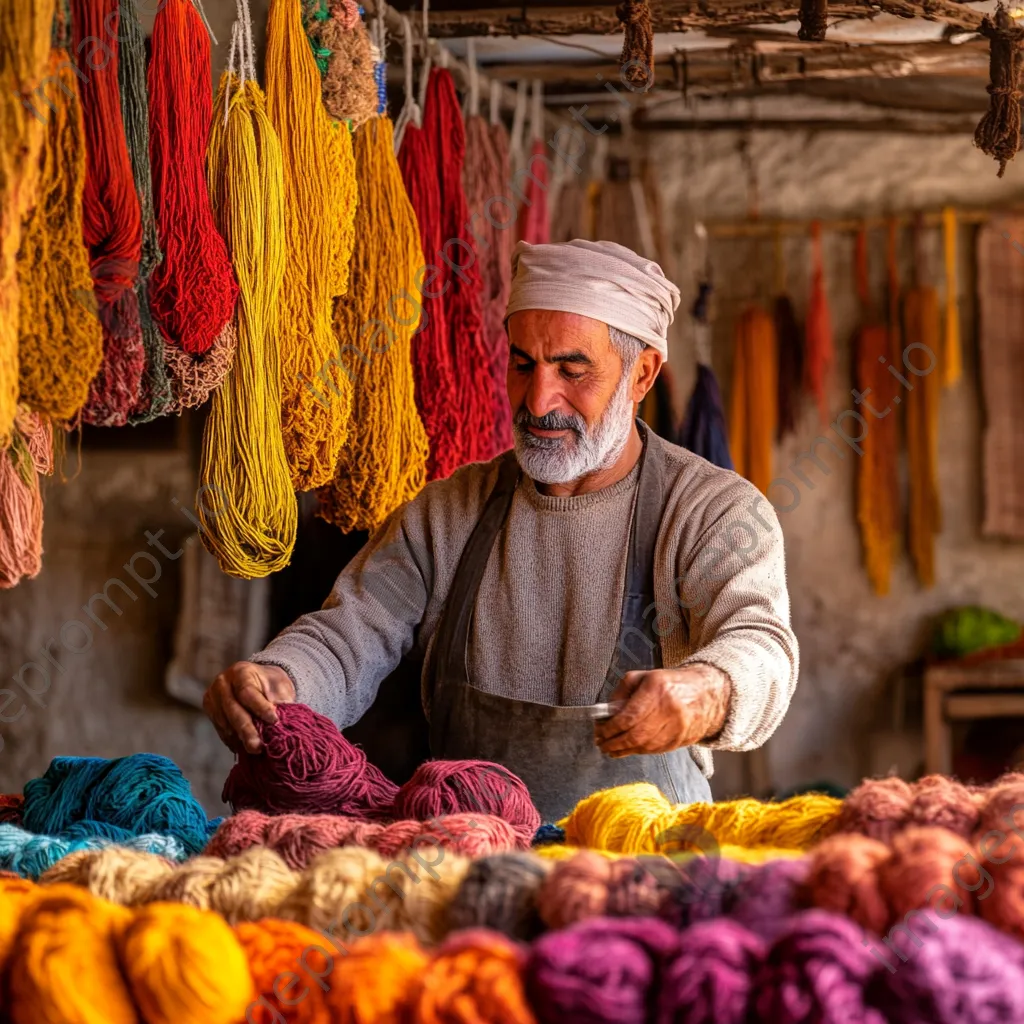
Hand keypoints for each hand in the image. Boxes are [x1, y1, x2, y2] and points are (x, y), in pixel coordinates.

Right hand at [203, 662, 295, 753]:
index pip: (247, 692)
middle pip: (233, 710)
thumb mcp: (280, 688)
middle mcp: (223, 682)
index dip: (260, 708)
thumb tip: (283, 724)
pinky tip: (243, 748)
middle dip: (247, 731)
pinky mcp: (210, 709)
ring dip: (238, 739)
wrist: (257, 681)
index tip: (274, 721)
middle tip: (257, 747)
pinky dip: (232, 740)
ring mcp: (213, 696)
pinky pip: (220, 729)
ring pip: (225, 722)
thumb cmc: (271, 685)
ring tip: (253, 751)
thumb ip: (281, 702)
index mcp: (241, 671)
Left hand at [594, 664, 731, 757]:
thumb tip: (606, 712)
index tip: (599, 731)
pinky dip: (638, 752)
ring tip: (610, 750)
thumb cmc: (669, 683)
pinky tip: (627, 750)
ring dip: (623, 750)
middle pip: (635, 735)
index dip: (610, 728)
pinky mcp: (680, 740)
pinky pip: (654, 750)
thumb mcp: (643, 677)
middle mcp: (668, 709)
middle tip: (601, 744)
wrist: (706, 694)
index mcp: (657, 689)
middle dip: (614, 743)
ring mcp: (676, 727)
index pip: (628, 716)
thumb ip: (622, 692)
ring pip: (644, 746)